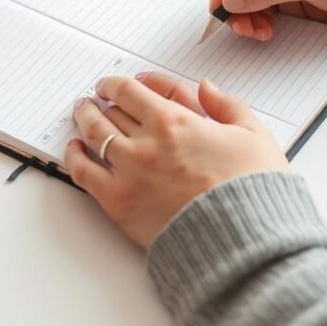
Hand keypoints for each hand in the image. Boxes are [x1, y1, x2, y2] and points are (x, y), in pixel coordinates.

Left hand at [65, 73, 287, 247]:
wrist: (244, 241)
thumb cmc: (253, 191)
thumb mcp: (254, 135)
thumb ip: (227, 105)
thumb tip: (206, 88)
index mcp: (174, 120)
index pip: (129, 90)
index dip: (115, 84)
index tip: (112, 85)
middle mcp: (145, 142)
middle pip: (109, 111)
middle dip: (100, 101)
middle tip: (95, 100)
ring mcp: (129, 172)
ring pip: (93, 134)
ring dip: (84, 119)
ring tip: (81, 115)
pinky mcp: (119, 202)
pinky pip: (82, 173)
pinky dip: (73, 156)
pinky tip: (74, 150)